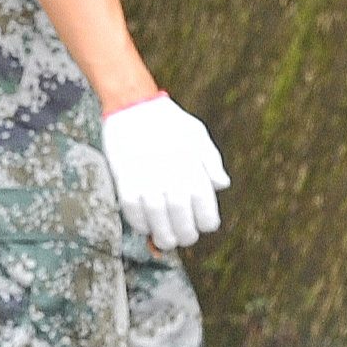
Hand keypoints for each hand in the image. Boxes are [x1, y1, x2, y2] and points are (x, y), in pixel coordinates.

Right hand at [100, 93, 227, 250]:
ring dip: (162, 237)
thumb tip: (221, 186)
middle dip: (185, 236)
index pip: (206, 214)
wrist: (132, 105)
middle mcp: (173, 181)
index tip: (202, 225)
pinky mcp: (125, 182)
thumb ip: (212, 163)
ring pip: (157, 224)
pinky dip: (139, 224)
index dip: (206, 224)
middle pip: (182, 224)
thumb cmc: (169, 121)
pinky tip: (145, 225)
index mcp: (195, 172)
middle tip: (183, 237)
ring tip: (165, 240)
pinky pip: (133, 213)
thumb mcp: (199, 136)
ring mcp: (148, 182)